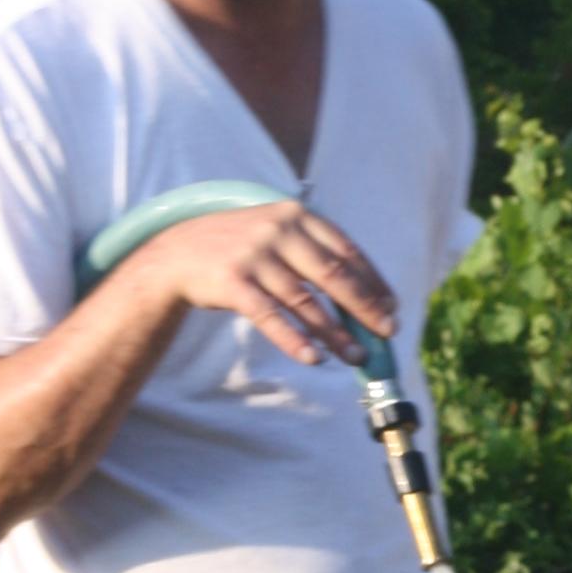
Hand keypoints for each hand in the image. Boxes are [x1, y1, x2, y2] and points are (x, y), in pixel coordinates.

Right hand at [145, 200, 398, 367]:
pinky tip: (314, 358)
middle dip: (364, 307)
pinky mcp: (233, 282)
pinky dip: (294, 339)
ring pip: (304, 301)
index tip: (392, 307)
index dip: (373, 282)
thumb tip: (364, 296)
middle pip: (333, 275)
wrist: (178, 251)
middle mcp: (278, 230)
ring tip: (355, 356)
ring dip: (334, 333)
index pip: (347, 251)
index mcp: (297, 215)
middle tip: (386, 332)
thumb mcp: (278, 232)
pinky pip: (270, 316)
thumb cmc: (241, 246)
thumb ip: (314, 253)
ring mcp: (254, 255)